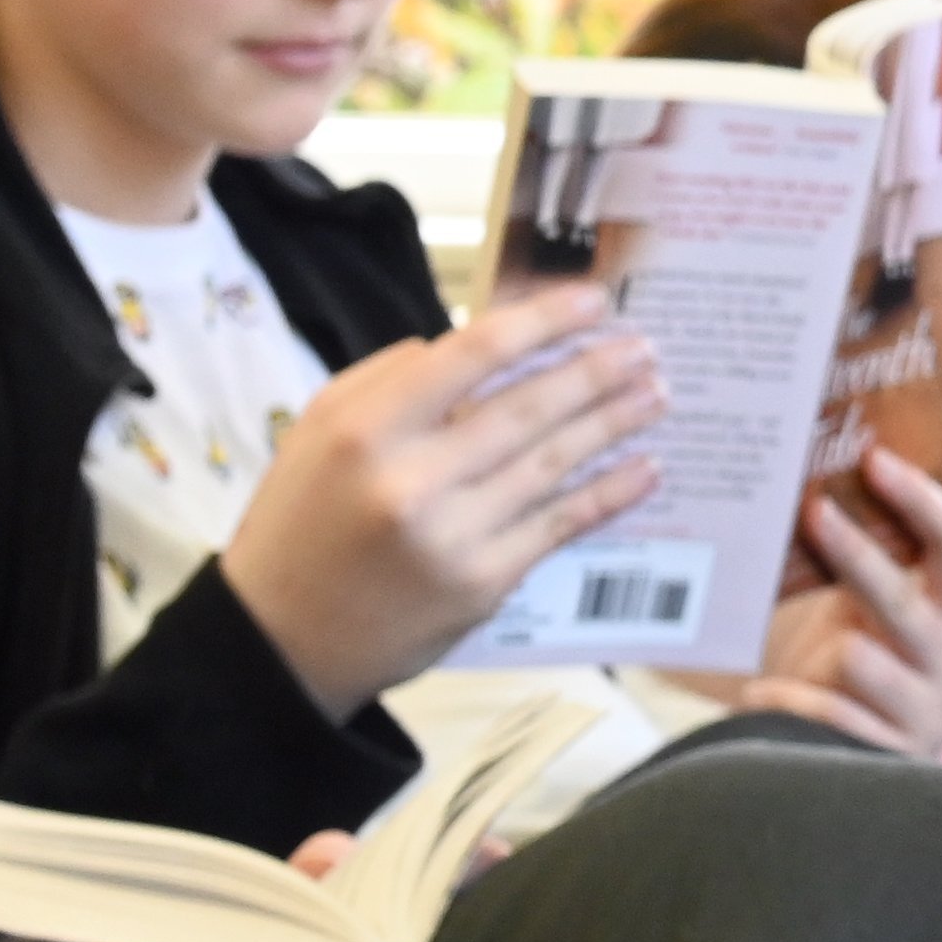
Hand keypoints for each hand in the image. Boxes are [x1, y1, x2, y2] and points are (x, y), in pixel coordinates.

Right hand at [210, 281, 670, 714]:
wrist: (285, 640)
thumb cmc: (300, 522)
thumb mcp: (317, 431)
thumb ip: (387, 378)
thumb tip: (466, 345)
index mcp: (367, 429)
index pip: (473, 355)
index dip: (543, 322)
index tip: (593, 302)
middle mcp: (413, 480)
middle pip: (527, 409)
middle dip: (596, 372)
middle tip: (646, 348)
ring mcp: (455, 537)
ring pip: (553, 465)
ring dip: (614, 425)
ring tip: (656, 395)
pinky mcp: (484, 585)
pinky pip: (559, 525)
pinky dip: (608, 493)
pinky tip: (644, 470)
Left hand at [738, 444, 941, 755]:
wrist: (856, 763)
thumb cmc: (859, 669)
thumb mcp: (872, 610)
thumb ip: (872, 561)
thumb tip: (822, 475)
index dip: (920, 499)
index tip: (874, 458)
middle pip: (904, 598)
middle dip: (855, 551)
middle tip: (810, 509)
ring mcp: (926, 712)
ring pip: (859, 656)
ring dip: (817, 652)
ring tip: (793, 655)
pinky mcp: (888, 755)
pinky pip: (825, 709)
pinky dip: (786, 698)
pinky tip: (766, 695)